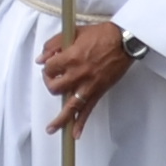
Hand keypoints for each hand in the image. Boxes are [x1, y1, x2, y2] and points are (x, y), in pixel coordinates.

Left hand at [38, 19, 131, 135]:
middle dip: (50, 85)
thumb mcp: (75, 32)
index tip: (50, 63)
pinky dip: (82, 123)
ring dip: (60, 120)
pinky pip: (88, 110)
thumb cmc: (102, 34)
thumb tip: (41, 57)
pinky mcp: (98, 91)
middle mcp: (77, 74)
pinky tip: (76, 133)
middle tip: (52, 80)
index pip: (49, 68)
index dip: (47, 66)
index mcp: (70, 57)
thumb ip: (55, 43)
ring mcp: (88, 85)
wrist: (124, 41)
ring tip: (51, 129)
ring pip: (70, 107)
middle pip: (55, 88)